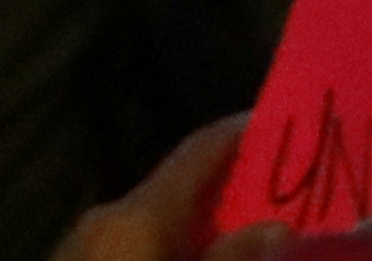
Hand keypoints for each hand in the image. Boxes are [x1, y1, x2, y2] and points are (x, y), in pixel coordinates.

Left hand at [48, 117, 265, 260]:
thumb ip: (230, 259)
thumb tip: (277, 225)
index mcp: (135, 213)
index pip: (200, 147)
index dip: (246, 130)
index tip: (290, 124)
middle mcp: (107, 216)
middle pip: (180, 187)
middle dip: (230, 191)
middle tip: (281, 198)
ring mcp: (81, 245)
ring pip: (156, 221)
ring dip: (199, 226)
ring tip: (239, 242)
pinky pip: (134, 245)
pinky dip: (169, 246)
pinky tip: (191, 256)